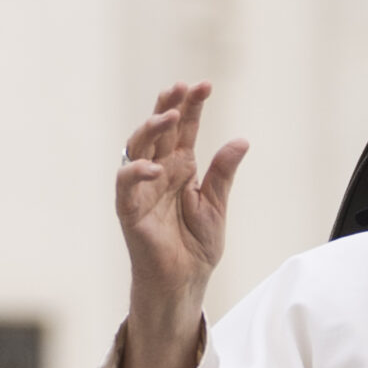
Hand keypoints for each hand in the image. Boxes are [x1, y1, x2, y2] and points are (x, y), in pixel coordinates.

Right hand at [114, 82, 248, 367]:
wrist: (184, 283)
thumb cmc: (196, 247)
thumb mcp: (216, 205)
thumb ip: (223, 173)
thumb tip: (241, 140)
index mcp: (180, 168)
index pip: (185, 130)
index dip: (192, 106)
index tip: (204, 85)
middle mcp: (158, 172)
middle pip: (159, 131)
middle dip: (169, 106)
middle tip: (182, 88)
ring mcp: (141, 189)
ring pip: (137, 148)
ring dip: (151, 129)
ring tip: (170, 115)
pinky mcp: (129, 211)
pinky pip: (126, 186)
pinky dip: (136, 173)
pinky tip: (153, 165)